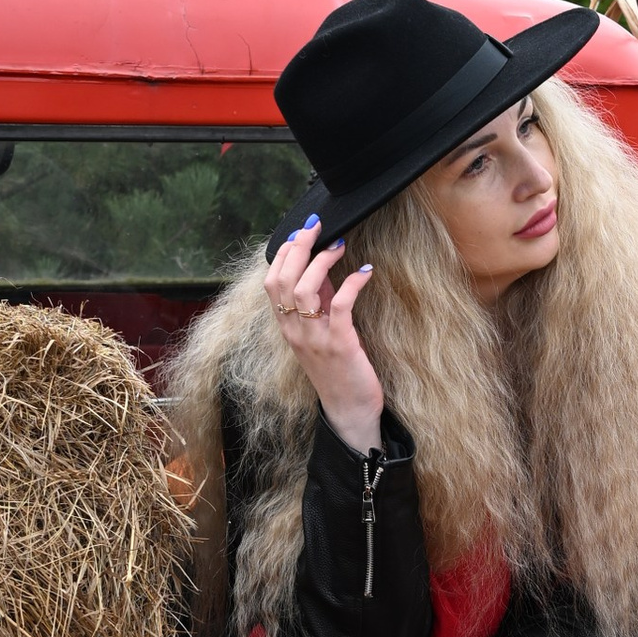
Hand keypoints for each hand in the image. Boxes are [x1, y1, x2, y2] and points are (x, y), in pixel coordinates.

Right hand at [263, 215, 382, 451]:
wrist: (349, 410)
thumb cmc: (337, 370)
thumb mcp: (320, 331)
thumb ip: (319, 302)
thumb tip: (324, 266)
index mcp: (286, 326)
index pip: (272, 282)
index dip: (283, 253)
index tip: (299, 231)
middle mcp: (295, 330)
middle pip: (284, 280)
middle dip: (298, 247)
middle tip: (316, 226)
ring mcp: (315, 338)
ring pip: (304, 290)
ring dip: (321, 261)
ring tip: (339, 244)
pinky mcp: (340, 344)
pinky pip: (341, 306)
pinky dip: (352, 283)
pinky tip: (365, 270)